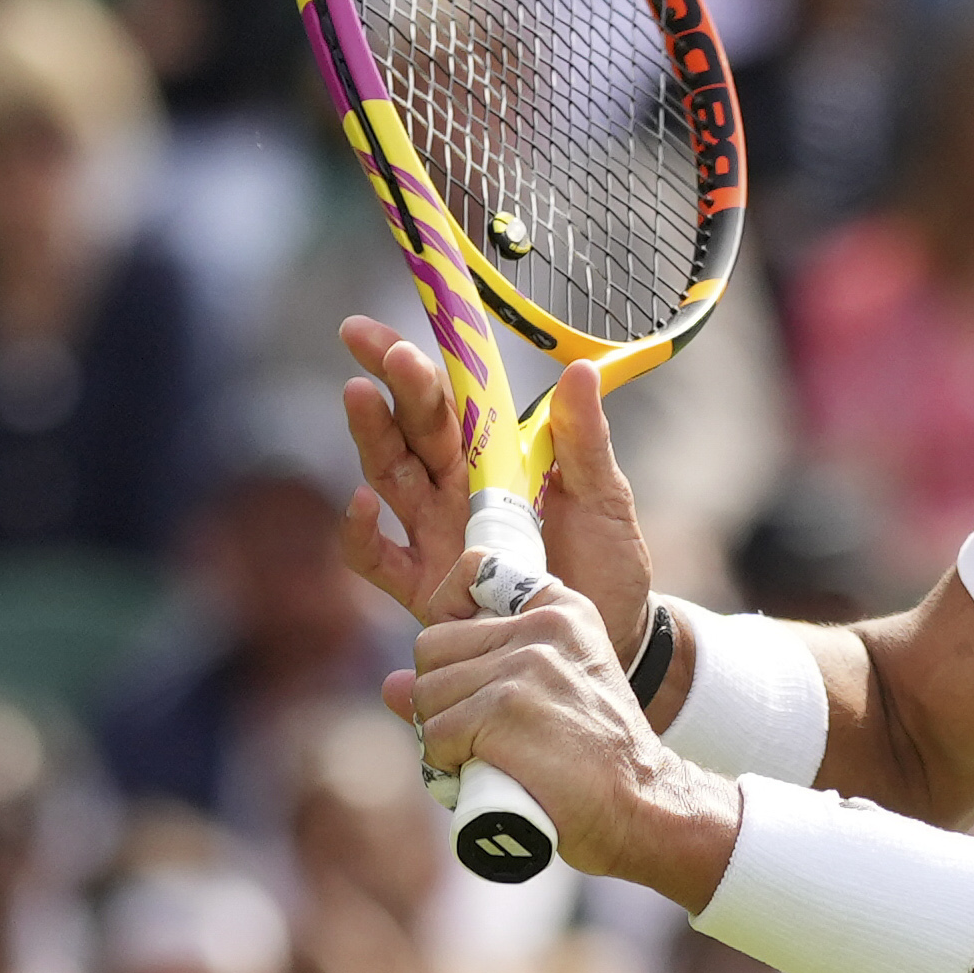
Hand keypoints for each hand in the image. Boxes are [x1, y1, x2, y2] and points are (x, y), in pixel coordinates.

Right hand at [335, 319, 655, 656]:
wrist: (614, 638)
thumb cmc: (608, 564)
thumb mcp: (604, 498)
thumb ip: (584, 440)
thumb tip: (580, 370)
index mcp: (494, 459)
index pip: (447, 401)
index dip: (413, 366)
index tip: (387, 334)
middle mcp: (455, 491)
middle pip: (413, 430)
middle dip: (395, 388)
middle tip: (382, 351)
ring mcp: (436, 536)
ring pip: (390, 477)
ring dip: (372, 436)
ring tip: (359, 394)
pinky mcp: (426, 588)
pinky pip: (379, 558)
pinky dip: (360, 531)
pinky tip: (359, 502)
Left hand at [393, 580, 738, 903]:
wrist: (642, 806)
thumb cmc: (596, 760)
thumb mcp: (553, 694)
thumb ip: (479, 672)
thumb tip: (390, 686)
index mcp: (560, 612)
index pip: (474, 572)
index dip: (454, 626)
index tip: (472, 670)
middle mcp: (542, 629)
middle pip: (431, 648)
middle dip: (441, 698)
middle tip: (479, 736)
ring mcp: (523, 668)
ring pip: (425, 695)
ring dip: (442, 738)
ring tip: (484, 759)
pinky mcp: (504, 712)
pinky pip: (434, 735)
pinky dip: (447, 767)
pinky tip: (483, 776)